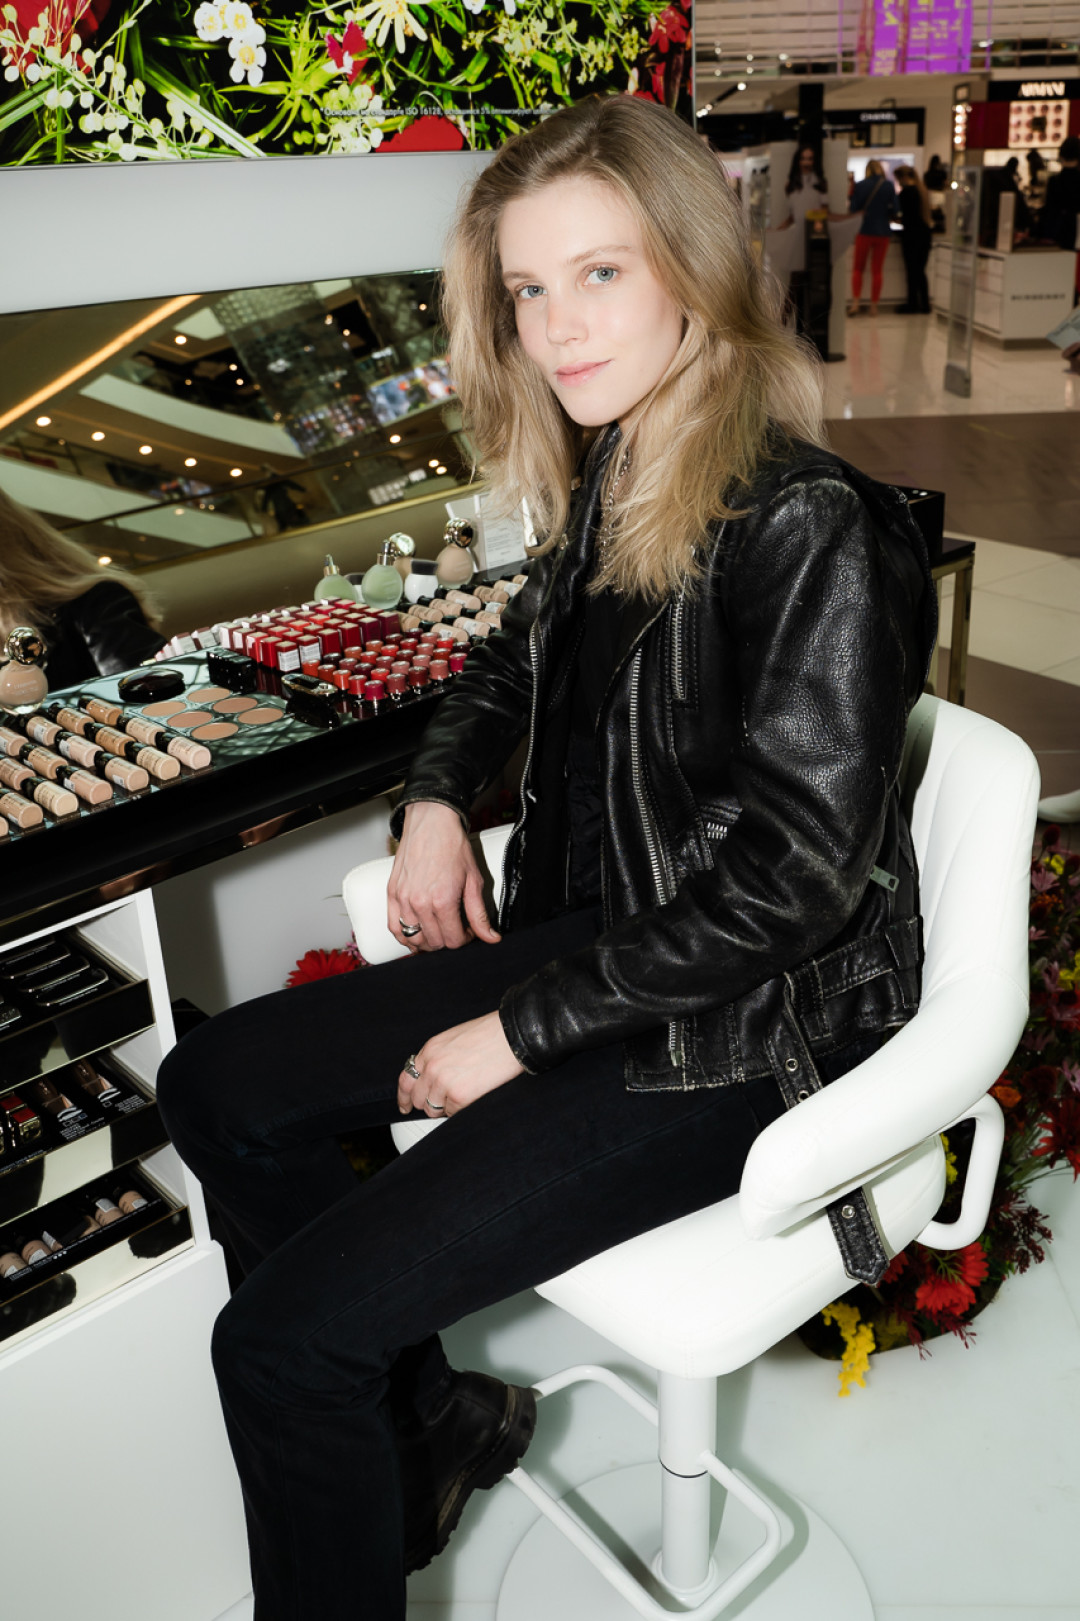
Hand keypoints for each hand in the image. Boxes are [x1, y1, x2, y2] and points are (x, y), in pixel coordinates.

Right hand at [388, 801, 501, 952]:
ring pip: (413, 940)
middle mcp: (420, 903)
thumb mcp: (474, 880)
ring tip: (438, 929)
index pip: (454, 940)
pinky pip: (394, 928)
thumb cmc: (452, 846)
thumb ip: (480, 913)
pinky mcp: (392, 894)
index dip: (466, 939)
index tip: (469, 930)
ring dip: (428, 940)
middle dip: (449, 939)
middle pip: (435, 942)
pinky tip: (416, 933)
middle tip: (456, 927)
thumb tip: (491, 937)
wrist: (431, 822)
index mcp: (442, 901)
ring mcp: (403, 900)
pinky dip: (405, 936)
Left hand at [398, 1012, 522, 1116]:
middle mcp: (432, 1067)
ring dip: (446, 1106)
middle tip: (446, 1099)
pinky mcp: (459, 1097)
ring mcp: (443, 1083)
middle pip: (418, 1099)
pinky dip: (462, 1108)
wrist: (511, 1036)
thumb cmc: (490, 1035)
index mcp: (430, 1051)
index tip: (405, 1106)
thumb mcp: (453, 1039)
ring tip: (465, 1092)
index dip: (404, 1096)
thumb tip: (431, 1079)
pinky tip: (474, 1094)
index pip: (406, 1080)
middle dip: (429, 1102)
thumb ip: (438, 1057)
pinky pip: (452, 1113)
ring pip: (434, 1109)